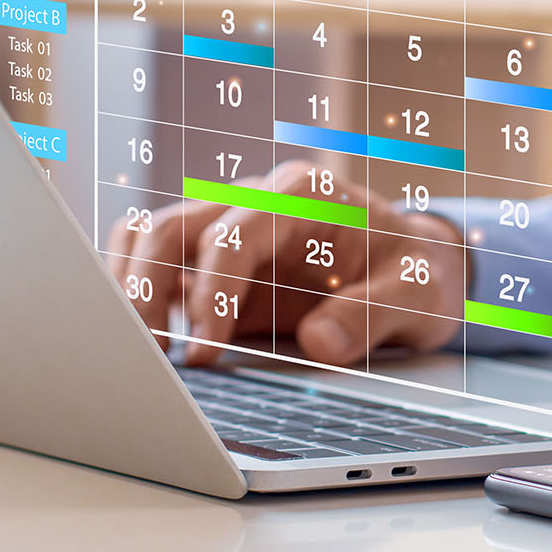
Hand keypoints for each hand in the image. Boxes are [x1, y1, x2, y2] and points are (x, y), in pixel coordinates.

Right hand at [106, 161, 466, 366]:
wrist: (414, 267)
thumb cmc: (415, 272)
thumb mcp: (419, 292)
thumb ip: (375, 313)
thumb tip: (320, 343)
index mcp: (304, 195)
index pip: (236, 231)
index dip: (214, 287)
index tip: (206, 344)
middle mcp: (256, 201)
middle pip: (174, 226)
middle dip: (149, 288)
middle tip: (150, 357)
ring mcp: (227, 228)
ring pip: (150, 239)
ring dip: (131, 290)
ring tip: (135, 354)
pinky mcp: (210, 262)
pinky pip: (154, 263)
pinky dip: (135, 294)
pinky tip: (138, 340)